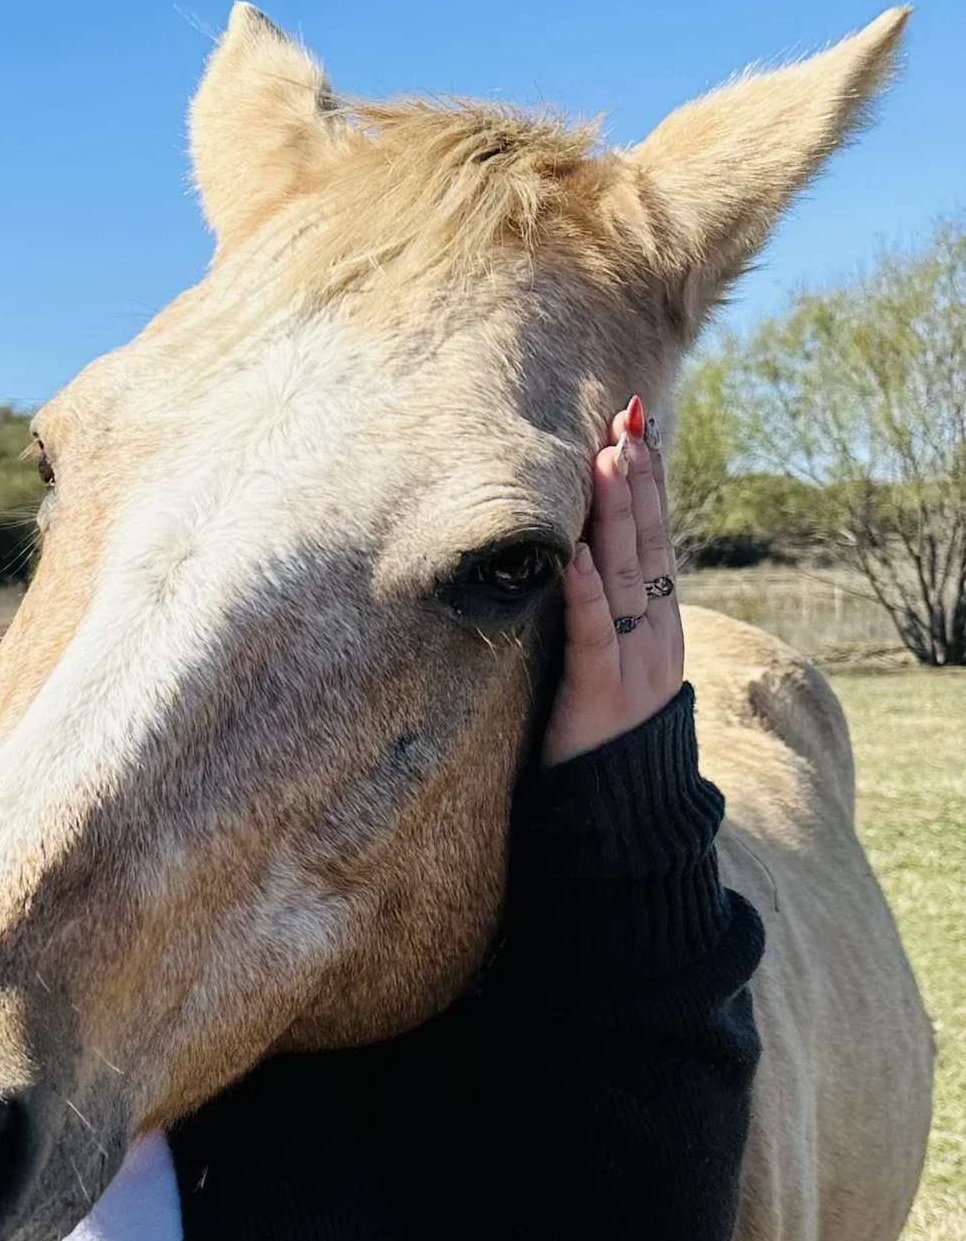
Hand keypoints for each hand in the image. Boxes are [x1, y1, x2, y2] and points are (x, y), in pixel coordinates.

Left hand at [540, 398, 685, 766]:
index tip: (636, 429)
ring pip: (628, 577)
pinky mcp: (602, 695)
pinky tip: (581, 556)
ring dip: (618, 516)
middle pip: (648, 544)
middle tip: (627, 422)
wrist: (620, 817)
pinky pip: (596, 635)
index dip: (648, 484)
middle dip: (637, 481)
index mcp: (659, 624)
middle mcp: (656, 635)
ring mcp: (635, 664)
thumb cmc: (601, 736)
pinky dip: (588, 593)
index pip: (655, 540)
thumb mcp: (610, 663)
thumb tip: (588, 560)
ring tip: (609, 461)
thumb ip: (608, 616)